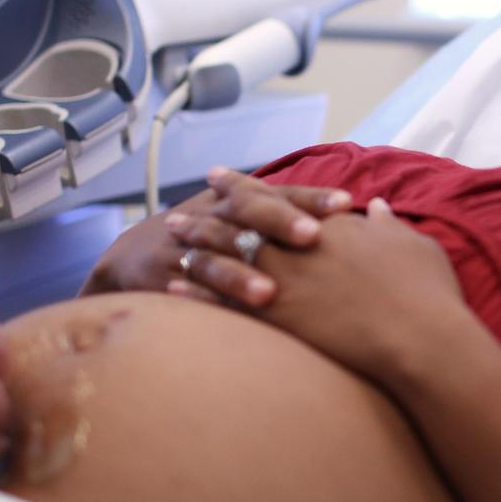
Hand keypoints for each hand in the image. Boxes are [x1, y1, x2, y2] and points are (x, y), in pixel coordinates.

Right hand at [91, 166, 349, 300]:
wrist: (130, 257)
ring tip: (270, 292)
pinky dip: (201, 295)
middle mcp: (214, 216)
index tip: (347, 203)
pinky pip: (185, 285)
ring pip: (216, 252)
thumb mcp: (243, 221)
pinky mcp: (164, 276)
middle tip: (313, 236)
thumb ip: (294, 222)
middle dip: (280, 222)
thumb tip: (369, 217)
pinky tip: (221, 308)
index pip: (280, 192)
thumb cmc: (209, 240)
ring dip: (242, 273)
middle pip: (248, 211)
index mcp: (239, 202)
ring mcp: (187, 245)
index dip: (310, 197)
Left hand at [185, 196, 473, 383]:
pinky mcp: (278, 317)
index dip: (243, 186)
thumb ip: (390, 226)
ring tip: (172, 246)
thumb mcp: (414, 246)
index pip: (275, 197)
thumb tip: (379, 209)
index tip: (218, 177)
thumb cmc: (426, 294)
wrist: (421, 339)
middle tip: (177, 213)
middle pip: (239, 224)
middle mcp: (298, 246)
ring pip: (226, 258)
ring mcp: (285, 281)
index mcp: (328, 224)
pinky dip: (197, 294)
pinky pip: (224, 301)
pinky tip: (173, 291)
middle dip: (206, 216)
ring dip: (195, 249)